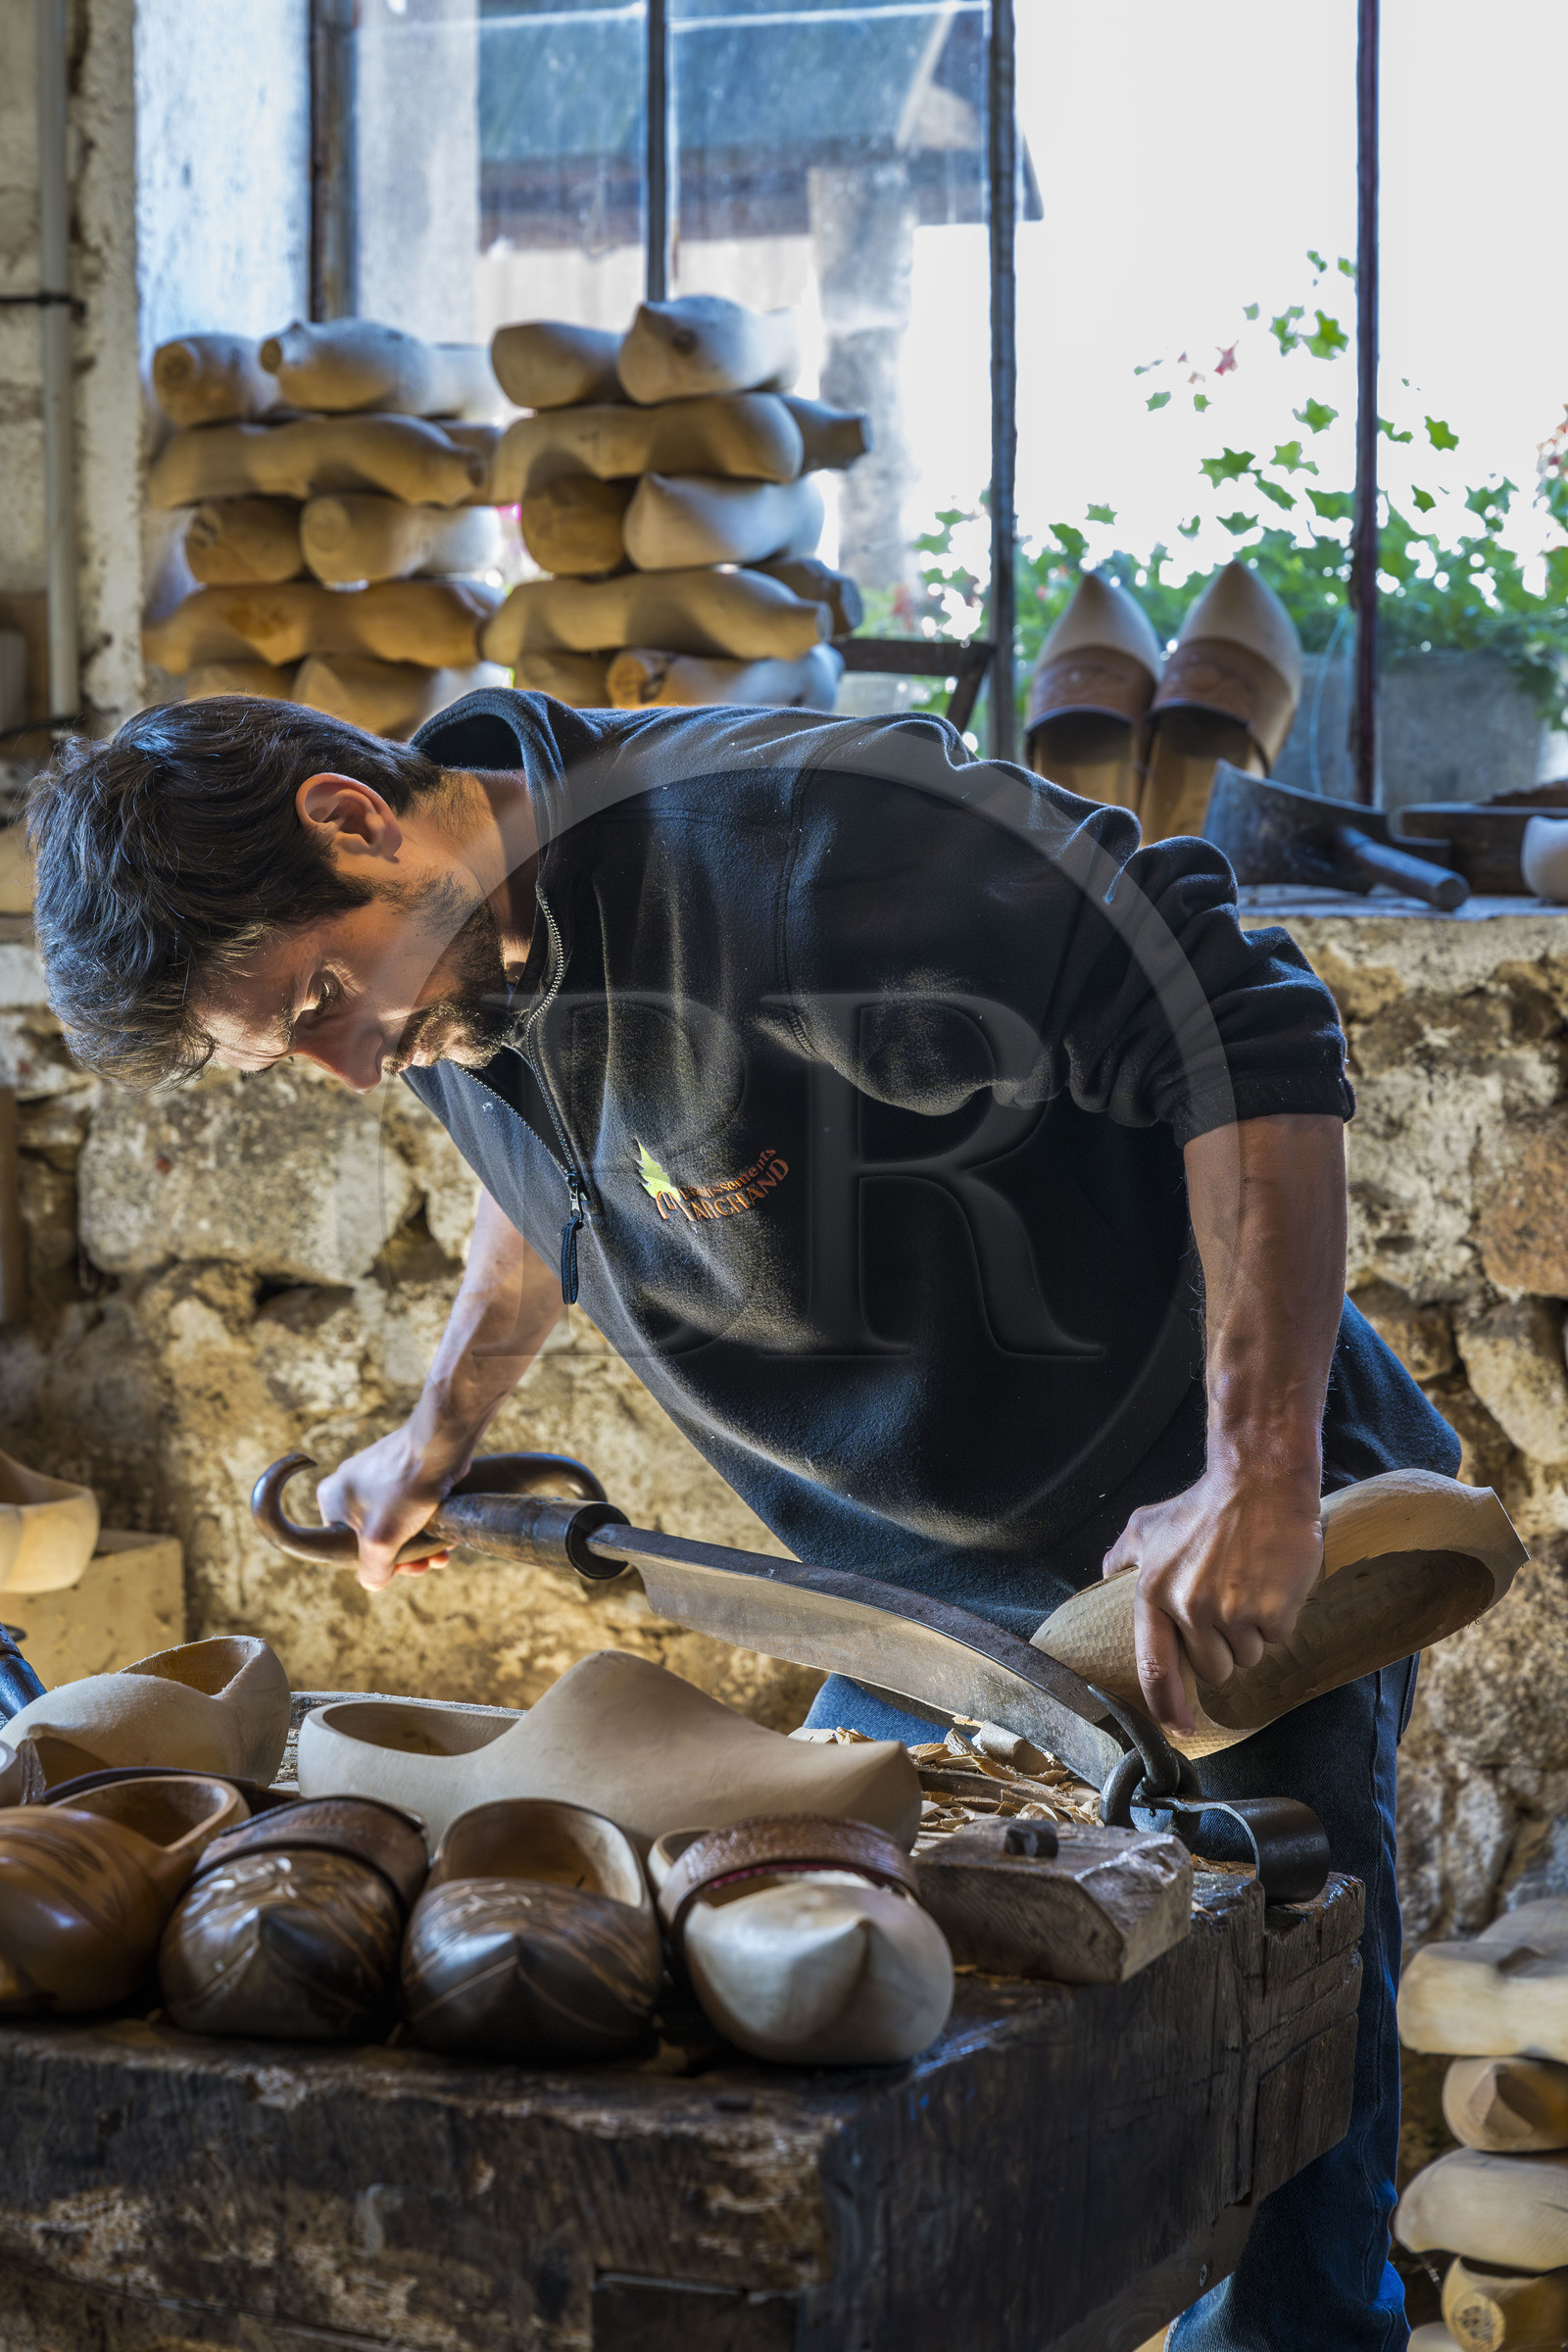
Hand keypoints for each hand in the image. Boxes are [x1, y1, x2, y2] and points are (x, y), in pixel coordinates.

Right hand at [316, 1418, 475, 1593]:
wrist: (441, 1443)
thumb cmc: (406, 1487)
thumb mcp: (380, 1540)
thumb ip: (371, 1570)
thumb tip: (374, 1582)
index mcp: (331, 1499)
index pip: (343, 1547)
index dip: (372, 1564)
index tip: (397, 1569)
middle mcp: (349, 1487)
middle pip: (373, 1539)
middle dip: (402, 1558)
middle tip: (423, 1567)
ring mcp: (377, 1479)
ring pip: (397, 1527)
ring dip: (418, 1547)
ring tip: (439, 1558)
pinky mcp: (403, 1475)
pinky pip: (410, 1512)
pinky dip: (425, 1528)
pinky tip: (445, 1541)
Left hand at [1102, 1462, 1323, 1735]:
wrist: (1259, 1482)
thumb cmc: (1203, 1505)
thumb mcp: (1147, 1526)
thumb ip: (1121, 1557)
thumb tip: (1103, 1580)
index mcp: (1154, 1594)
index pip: (1154, 1667)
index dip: (1165, 1706)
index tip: (1178, 1729)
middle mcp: (1189, 1608)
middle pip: (1213, 1668)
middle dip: (1223, 1648)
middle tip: (1228, 1604)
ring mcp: (1232, 1612)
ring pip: (1248, 1656)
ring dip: (1252, 1632)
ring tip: (1249, 1585)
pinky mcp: (1273, 1611)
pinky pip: (1277, 1639)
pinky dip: (1279, 1618)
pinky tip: (1273, 1582)